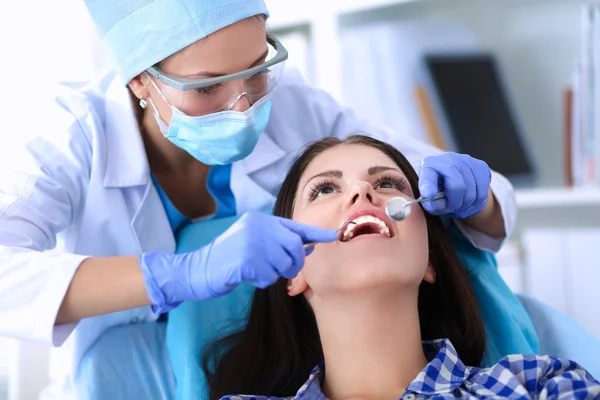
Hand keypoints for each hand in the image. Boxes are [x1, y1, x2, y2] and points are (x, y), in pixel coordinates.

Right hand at [138, 211, 336, 312]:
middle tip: (278, 270)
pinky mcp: (246, 259)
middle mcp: (258, 226)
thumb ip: (278, 243)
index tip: (334, 236)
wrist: (196, 270)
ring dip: (273, 274)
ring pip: (284, 264)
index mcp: (260, 220)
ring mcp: (251, 241)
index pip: (295, 226)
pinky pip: (269, 276)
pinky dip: (261, 281)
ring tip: (254, 271)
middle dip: (292, 264)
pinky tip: (246, 276)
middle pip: (295, 248)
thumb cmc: (228, 260)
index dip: (316, 233)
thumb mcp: (253, 245)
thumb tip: (309, 247)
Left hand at [418, 152, 490, 218]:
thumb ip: (433, 205)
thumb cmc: (439, 193)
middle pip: (456, 185)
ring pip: (471, 188)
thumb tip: (440, 204)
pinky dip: (478, 199)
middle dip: (455, 202)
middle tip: (453, 207)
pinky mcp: (480, 165)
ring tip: (460, 204)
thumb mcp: (431, 201)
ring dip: (467, 202)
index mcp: (428, 166)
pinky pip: (483, 188)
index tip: (429, 194)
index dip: (429, 186)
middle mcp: (446, 159)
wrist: (455, 183)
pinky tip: (470, 198)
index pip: (428, 177)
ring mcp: (464, 160)